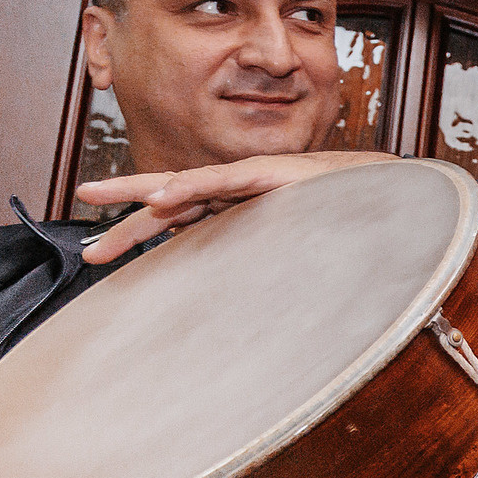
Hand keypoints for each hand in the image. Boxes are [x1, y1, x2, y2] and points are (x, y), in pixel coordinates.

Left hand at [74, 152, 393, 263]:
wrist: (395, 194)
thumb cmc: (351, 220)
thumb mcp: (295, 250)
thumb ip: (261, 265)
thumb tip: (232, 303)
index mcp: (239, 208)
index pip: (177, 219)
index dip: (136, 234)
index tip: (97, 254)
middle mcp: (238, 190)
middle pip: (168, 199)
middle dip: (120, 212)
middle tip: (82, 239)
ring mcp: (253, 178)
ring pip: (184, 183)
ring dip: (139, 192)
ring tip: (98, 196)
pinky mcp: (272, 174)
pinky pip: (224, 180)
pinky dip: (191, 187)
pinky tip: (162, 197)